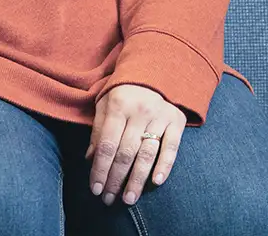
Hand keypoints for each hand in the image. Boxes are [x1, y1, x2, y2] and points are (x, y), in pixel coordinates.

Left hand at [85, 84, 186, 206]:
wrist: (158, 68)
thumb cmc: (125, 90)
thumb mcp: (105, 102)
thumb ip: (97, 129)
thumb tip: (90, 159)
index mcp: (117, 106)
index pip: (106, 145)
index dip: (99, 169)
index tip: (95, 189)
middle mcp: (138, 112)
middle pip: (125, 153)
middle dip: (115, 179)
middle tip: (109, 200)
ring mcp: (159, 116)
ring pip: (147, 154)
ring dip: (137, 179)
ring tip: (129, 198)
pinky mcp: (177, 120)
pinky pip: (172, 147)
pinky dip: (165, 165)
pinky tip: (156, 182)